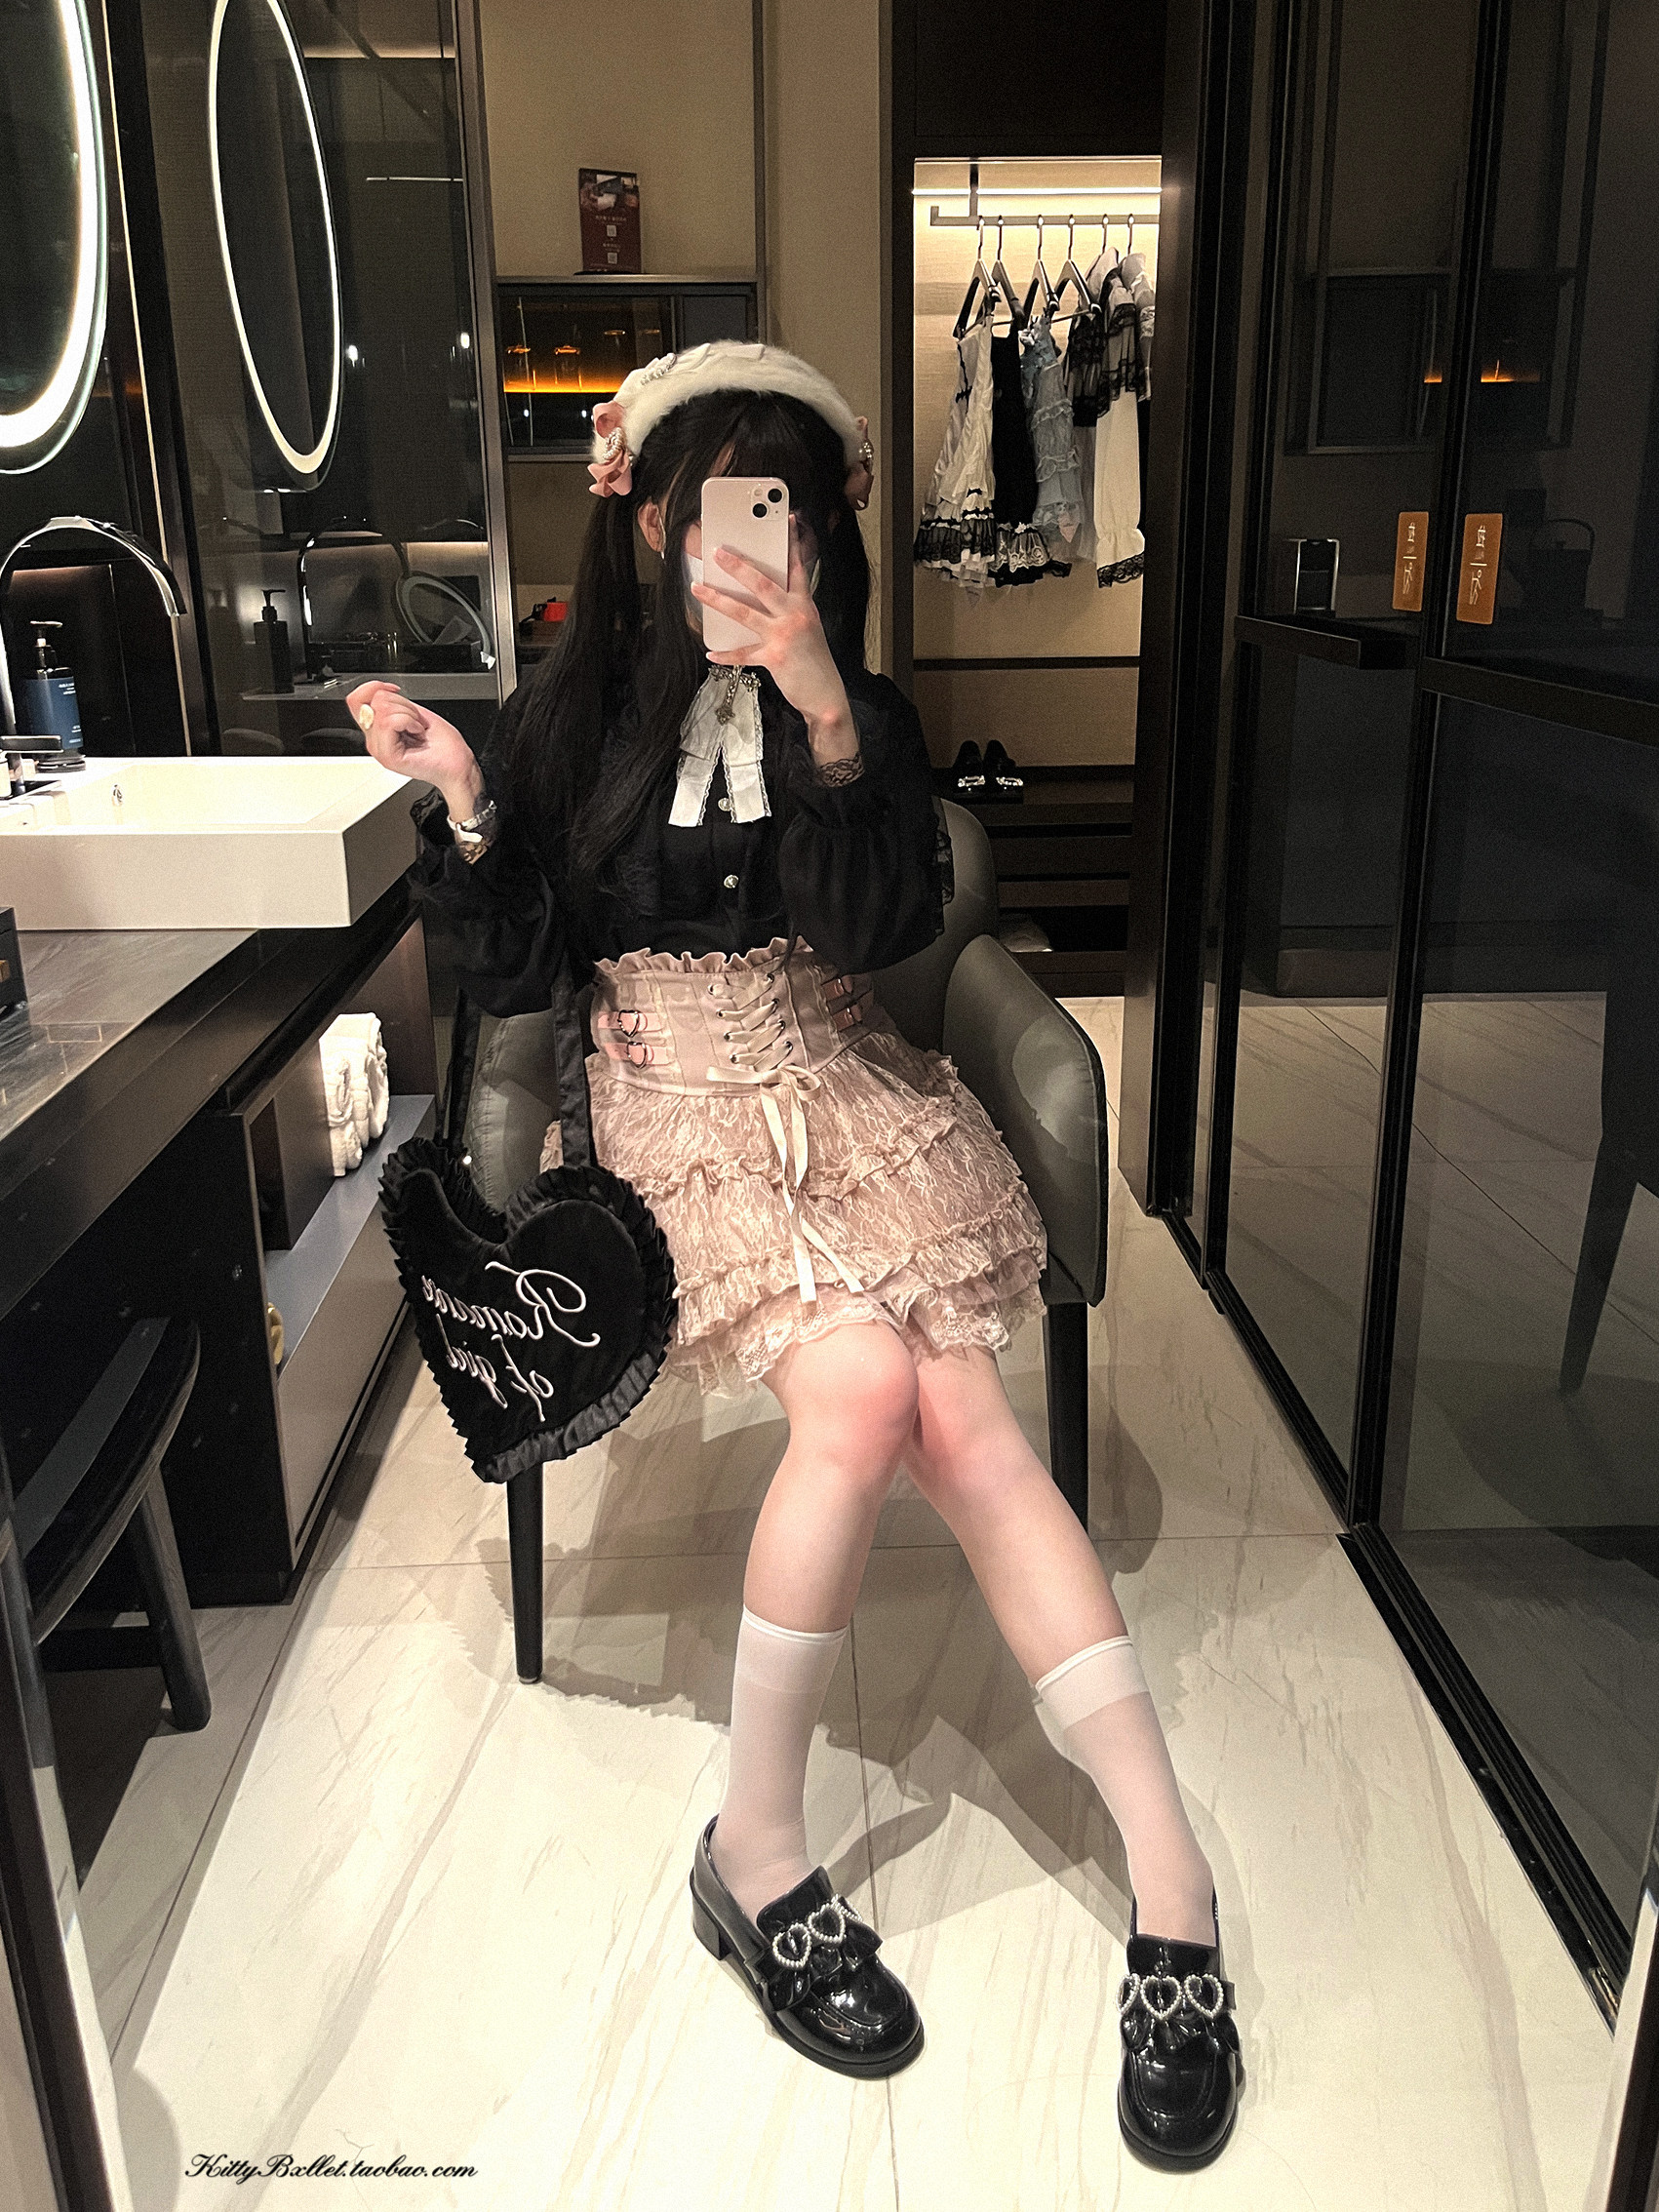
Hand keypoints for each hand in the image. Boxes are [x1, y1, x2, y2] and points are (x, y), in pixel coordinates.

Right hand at [348, 681, 483, 818]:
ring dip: (409, 714)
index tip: (394, 690)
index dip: (374, 687)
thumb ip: (390, 702)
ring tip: (417, 729)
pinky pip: (390, 722)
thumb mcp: (413, 712)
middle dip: (402, 703)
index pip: (356, 699)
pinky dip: (410, 721)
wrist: (457, 765)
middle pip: (374, 700)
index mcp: (377, 729)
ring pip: (383, 709)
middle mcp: (374, 740)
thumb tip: (377, 691)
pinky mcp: (387, 756)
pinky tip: (417, 733)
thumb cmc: (443, 744)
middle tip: (415, 721)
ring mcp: (379, 749)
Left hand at [690, 517, 856, 756]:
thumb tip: (764, 600)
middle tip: (719, 552)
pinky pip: (743, 652)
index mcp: (805, 605)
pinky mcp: (773, 656)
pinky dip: (725, 654)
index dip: (793, 542)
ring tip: (698, 589)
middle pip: (763, 583)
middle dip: (739, 565)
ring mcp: (783, 635)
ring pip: (744, 612)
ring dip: (718, 599)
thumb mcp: (809, 629)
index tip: (787, 519)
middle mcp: (795, 615)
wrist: (826, 696)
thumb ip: (791, 611)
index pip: (797, 567)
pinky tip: (710, 652)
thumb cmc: (815, 663)